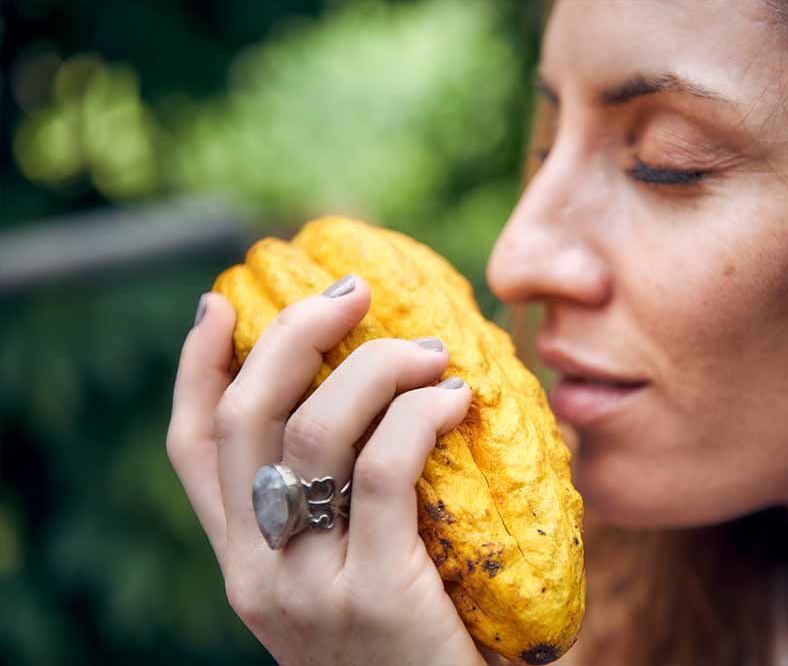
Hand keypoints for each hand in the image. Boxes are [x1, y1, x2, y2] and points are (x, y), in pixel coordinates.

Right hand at [166, 275, 486, 665]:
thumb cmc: (413, 647)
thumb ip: (338, 513)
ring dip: (373, 367)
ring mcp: (310, 587)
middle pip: (245, 419)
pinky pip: (386, 470)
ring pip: (313, 432)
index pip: (193, 449)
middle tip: (352, 295)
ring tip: (429, 351)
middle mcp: (258, 573)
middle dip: (293, 335)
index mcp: (244, 564)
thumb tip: (384, 401)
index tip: (220, 304)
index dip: (196, 367)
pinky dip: (419, 414)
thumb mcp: (345, 582)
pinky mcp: (377, 595)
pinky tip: (455, 399)